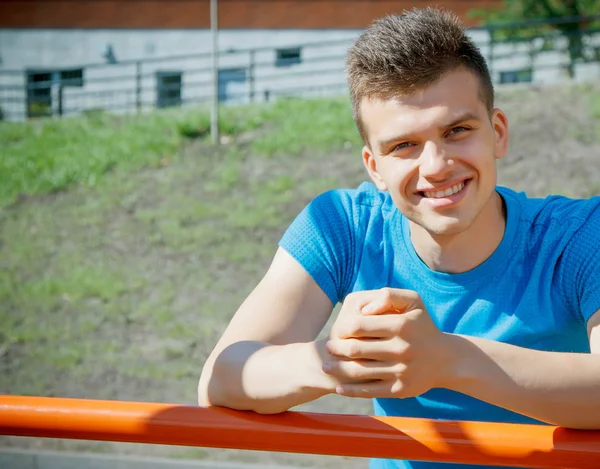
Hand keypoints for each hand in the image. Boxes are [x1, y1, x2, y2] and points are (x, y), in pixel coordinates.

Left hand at [322, 288, 456, 398]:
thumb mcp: (412, 301)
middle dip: (337, 349)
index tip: (338, 330)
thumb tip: (364, 310)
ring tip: (326, 366)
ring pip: (360, 372)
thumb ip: (388, 296)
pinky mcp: (399, 389)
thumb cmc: (421, 325)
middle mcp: (402, 349)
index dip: (343, 329)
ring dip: (338, 370)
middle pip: (356, 350)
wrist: (445, 359)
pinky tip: (339, 387)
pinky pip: (369, 391)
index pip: (359, 326)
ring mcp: (400, 371)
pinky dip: (351, 390)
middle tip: (328, 348)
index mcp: (401, 325)